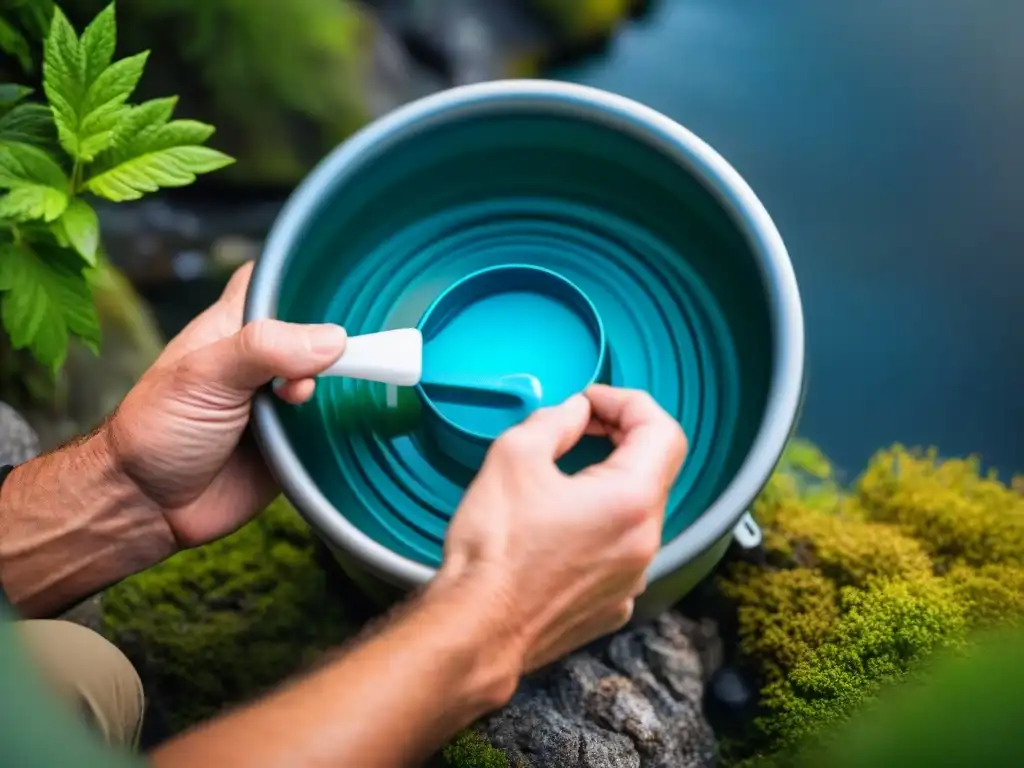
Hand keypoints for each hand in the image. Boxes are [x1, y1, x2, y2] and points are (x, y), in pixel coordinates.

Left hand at [106, 262, 346, 547]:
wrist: (151, 506)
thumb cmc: (157, 429)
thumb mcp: (205, 376)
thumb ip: (264, 349)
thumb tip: (331, 340)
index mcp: (235, 326)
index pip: (277, 281)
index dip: (305, 280)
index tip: (334, 290)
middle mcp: (264, 358)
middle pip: (319, 331)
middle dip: (335, 342)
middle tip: (327, 360)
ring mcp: (281, 398)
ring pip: (332, 377)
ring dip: (338, 385)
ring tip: (301, 401)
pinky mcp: (296, 438)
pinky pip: (334, 422)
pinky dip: (341, 420)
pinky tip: (327, 423)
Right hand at [440, 384, 687, 671]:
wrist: (476, 630)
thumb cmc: (493, 548)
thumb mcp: (514, 455)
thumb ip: (554, 420)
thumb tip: (575, 413)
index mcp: (631, 500)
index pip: (662, 431)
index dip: (627, 402)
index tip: (590, 401)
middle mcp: (644, 542)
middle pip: (653, 471)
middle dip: (619, 438)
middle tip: (578, 426)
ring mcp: (632, 579)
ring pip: (636, 513)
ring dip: (609, 483)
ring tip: (561, 477)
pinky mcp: (612, 605)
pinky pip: (620, 552)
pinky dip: (600, 527)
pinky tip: (559, 528)